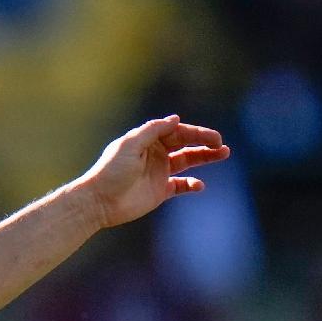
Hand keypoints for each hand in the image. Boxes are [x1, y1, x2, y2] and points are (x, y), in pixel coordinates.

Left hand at [76, 115, 229, 228]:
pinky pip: (181, 185)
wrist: (99, 202)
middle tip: (222, 145)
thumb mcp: (130, 145)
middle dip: (204, 142)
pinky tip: (199, 185)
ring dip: (204, 157)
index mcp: (146, 141)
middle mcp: (154, 154)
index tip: (212, 137)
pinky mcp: (160, 191)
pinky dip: (192, 184)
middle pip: (185, 144)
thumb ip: (152, 131)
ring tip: (223, 153)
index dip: (195, 133)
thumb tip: (175, 119)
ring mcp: (158, 172)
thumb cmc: (111, 171)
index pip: (176, 132)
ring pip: (187, 161)